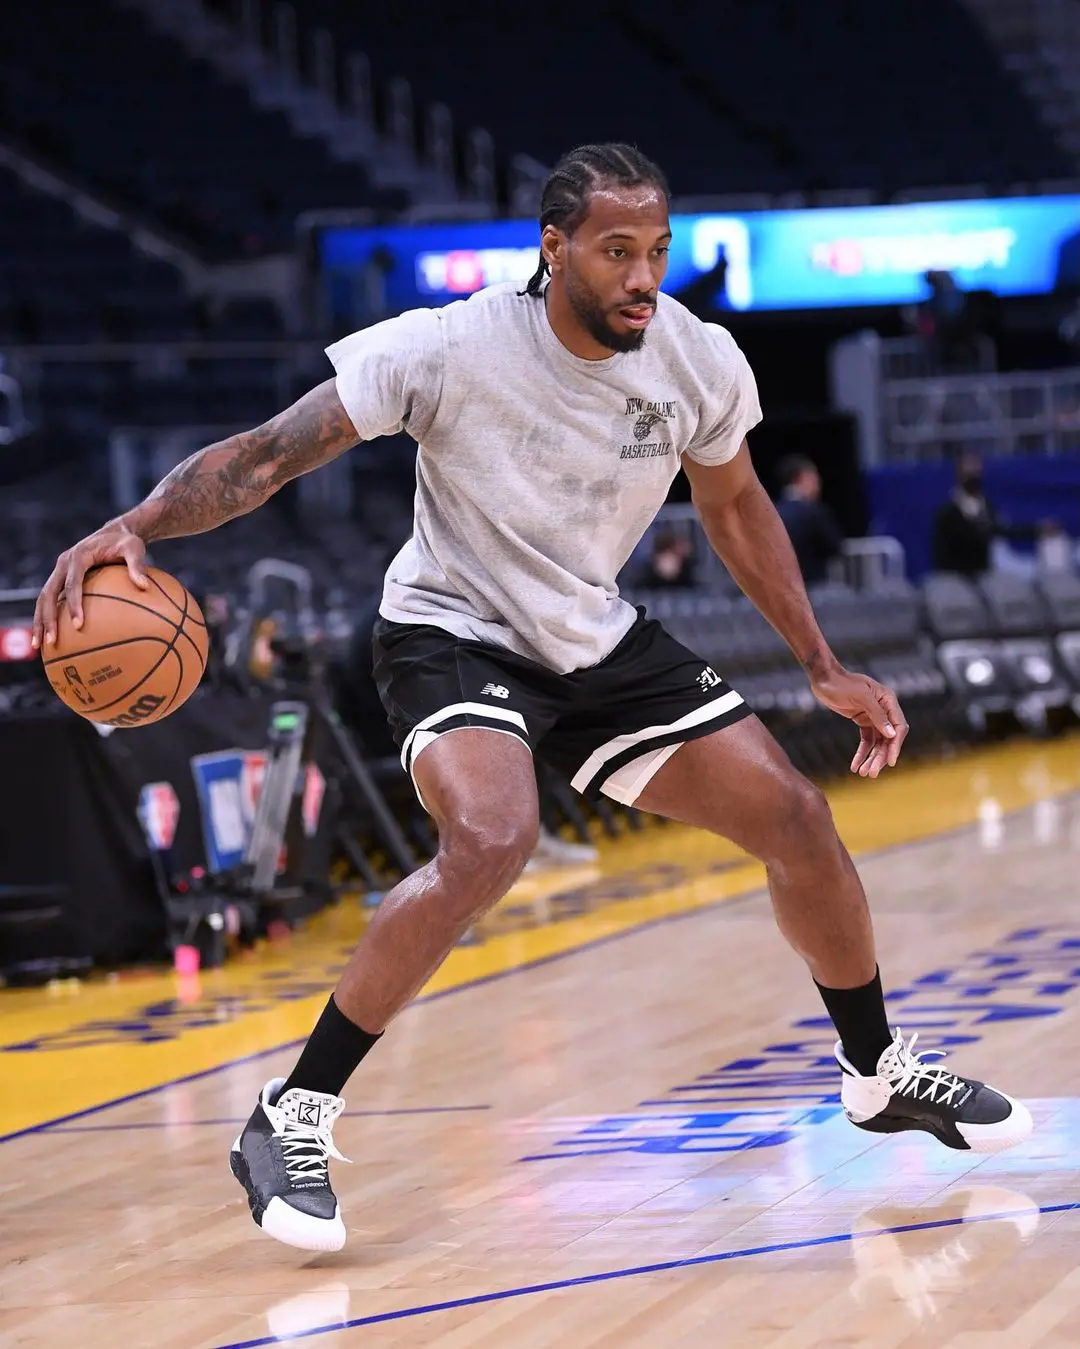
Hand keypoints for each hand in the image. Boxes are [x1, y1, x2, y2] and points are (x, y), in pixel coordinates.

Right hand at [33, 523, 148, 648]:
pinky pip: (50, 600)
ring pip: (43, 599)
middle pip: (48, 594)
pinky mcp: (61, 579)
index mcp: (78, 556)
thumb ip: (137, 565)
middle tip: (50, 641)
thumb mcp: (134, 548)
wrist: (114, 532)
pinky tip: (50, 639)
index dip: (74, 605)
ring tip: (38, 646)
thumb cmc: (126, 542)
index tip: (78, 626)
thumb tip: (145, 586)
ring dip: (39, 621)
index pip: (72, 584)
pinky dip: (47, 618)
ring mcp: (59, 572)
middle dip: (47, 619)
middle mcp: (63, 564)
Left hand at [809, 663, 907, 778]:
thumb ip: (877, 714)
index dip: (895, 746)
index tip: (890, 762)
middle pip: (888, 738)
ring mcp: (873, 716)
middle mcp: (884, 709)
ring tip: (864, 774)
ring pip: (877, 742)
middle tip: (872, 774)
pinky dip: (862, 753)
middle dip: (880, 757)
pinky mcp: (862, 720)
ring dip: (871, 758)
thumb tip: (892, 734)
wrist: (823, 678)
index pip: (899, 727)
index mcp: (888, 700)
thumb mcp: (860, 697)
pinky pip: (866, 741)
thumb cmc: (841, 683)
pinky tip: (855, 766)